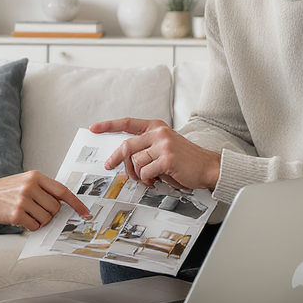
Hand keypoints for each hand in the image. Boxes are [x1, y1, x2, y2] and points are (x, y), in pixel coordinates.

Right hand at [0, 171, 91, 230]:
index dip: (76, 203)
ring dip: (39, 221)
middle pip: (55, 208)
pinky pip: (34, 226)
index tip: (85, 212)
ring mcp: (23, 200)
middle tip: (37, 211)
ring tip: (27, 214)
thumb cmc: (5, 190)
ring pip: (46, 218)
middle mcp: (30, 186)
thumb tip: (63, 206)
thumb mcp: (25, 182)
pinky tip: (21, 219)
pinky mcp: (16, 214)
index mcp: (35, 176)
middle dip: (50, 214)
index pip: (62, 190)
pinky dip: (31, 226)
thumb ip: (43, 190)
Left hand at [89, 118, 222, 190]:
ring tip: (149, 178)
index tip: (94, 128)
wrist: (208, 167)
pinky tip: (158, 180)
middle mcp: (159, 133)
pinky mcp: (166, 159)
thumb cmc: (185, 160)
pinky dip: (149, 180)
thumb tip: (123, 158)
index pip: (128, 123)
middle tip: (109, 166)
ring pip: (136, 162)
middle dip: (116, 160)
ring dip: (138, 175)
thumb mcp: (165, 146)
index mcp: (157, 127)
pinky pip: (146, 172)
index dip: (108, 125)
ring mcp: (163, 145)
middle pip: (127, 146)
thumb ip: (147, 147)